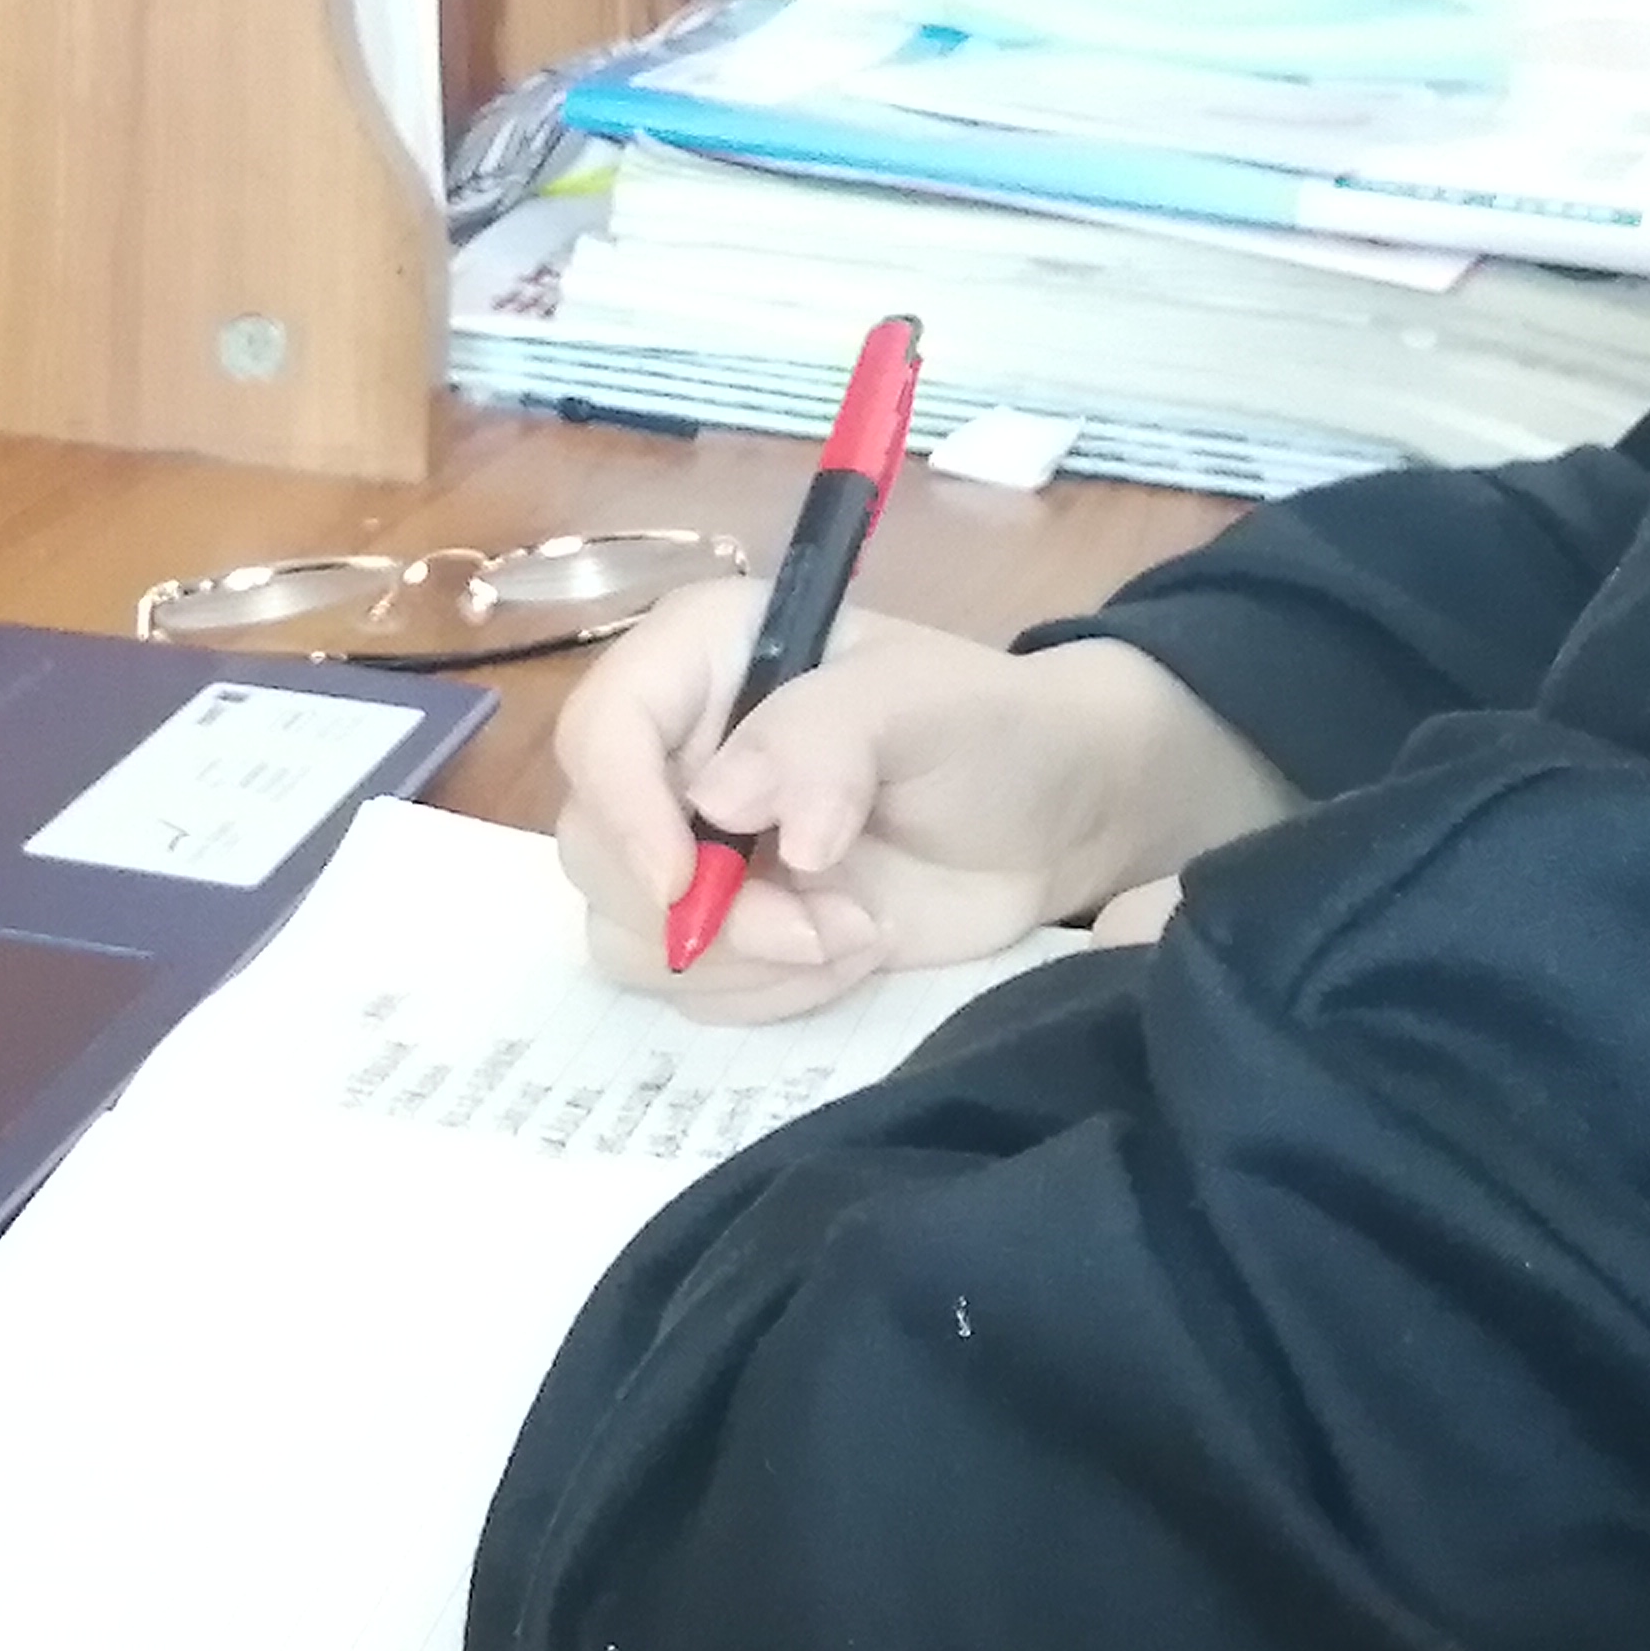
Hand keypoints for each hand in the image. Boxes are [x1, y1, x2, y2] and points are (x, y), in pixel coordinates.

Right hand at [551, 587, 1297, 1023]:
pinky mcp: (723, 928)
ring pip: (627, 935)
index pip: (601, 731)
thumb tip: (725, 807)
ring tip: (855, 935)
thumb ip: (823, 736)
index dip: (624, 813)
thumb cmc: (992, 729)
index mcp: (700, 658)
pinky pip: (687, 989)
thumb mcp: (923, 702)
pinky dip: (766, 992)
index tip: (687, 886)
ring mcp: (691, 849)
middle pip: (595, 851)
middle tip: (825, 927)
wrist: (1054, 822)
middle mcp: (672, 752)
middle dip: (706, 916)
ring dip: (740, 962)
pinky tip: (851, 951)